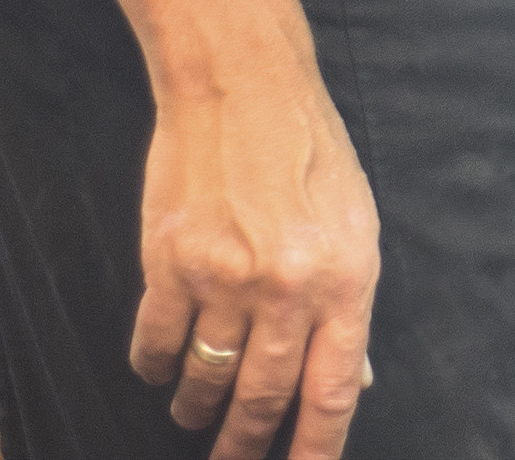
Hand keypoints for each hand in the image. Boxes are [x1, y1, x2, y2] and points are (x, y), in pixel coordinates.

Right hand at [129, 70, 378, 459]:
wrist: (244, 90)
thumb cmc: (310, 155)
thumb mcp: (357, 227)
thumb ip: (348, 306)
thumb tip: (351, 379)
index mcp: (346, 279)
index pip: (332, 392)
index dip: (316, 449)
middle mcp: (288, 287)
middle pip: (263, 397)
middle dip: (244, 442)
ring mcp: (225, 278)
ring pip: (205, 379)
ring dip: (198, 407)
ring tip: (196, 413)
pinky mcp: (169, 265)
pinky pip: (157, 345)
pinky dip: (157, 366)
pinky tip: (163, 367)